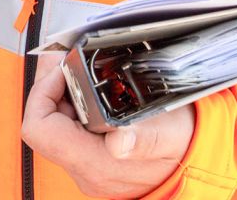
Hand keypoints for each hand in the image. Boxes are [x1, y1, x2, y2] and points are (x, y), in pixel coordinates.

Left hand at [21, 53, 193, 198]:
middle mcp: (86, 172)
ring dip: (63, 98)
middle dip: (52, 89)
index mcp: (98, 165)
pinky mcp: (91, 163)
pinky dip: (74, 109)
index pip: (40, 129)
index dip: (43, 93)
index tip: (64, 70)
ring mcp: (87, 169)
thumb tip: (119, 142)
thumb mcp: (172, 132)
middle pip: (44, 125)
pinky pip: (68, 133)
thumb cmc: (186, 145)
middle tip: (67, 63)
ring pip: (54, 127)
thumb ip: (146, 138)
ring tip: (79, 74)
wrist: (197, 162)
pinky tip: (90, 92)